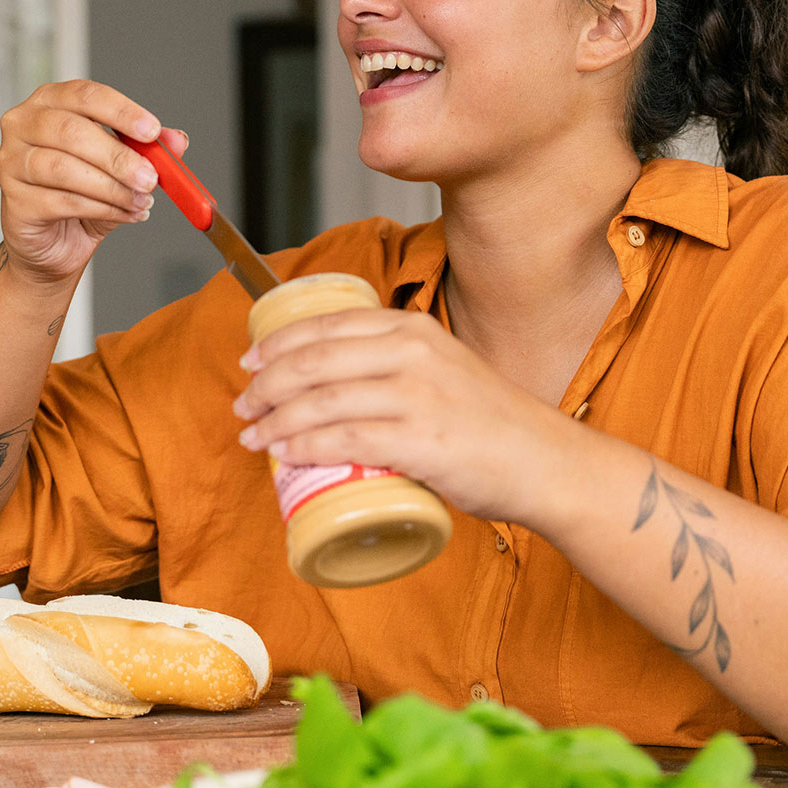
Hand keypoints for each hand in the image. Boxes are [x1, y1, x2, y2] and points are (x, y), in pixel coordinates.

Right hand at [0, 80, 189, 284]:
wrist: (53, 243)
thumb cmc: (81, 194)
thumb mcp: (120, 167)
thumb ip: (146, 150)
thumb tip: (177, 140)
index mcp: (50, 102)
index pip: (85, 95)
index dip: (121, 112)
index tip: (153, 132)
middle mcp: (23, 125)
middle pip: (72, 131)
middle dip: (119, 157)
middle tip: (150, 178)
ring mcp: (11, 162)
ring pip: (65, 169)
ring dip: (112, 188)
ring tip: (140, 201)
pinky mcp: (14, 200)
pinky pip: (61, 201)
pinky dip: (101, 209)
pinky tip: (123, 215)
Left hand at [231, 308, 582, 526]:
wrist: (544, 462)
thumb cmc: (491, 425)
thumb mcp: (444, 369)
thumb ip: (398, 366)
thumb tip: (337, 387)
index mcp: (413, 329)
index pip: (327, 325)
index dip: (277, 343)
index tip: (250, 362)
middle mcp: (412, 352)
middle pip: (314, 360)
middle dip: (265, 384)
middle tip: (243, 406)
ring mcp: (417, 395)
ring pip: (321, 401)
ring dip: (274, 420)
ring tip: (253, 437)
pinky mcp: (422, 440)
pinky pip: (346, 439)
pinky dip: (306, 446)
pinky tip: (285, 454)